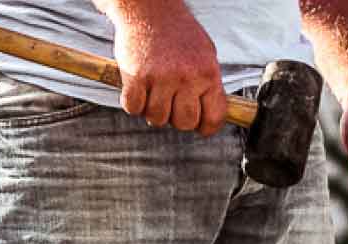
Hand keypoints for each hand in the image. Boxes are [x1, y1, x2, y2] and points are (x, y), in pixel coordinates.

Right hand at [111, 2, 226, 135]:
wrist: (150, 9)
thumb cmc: (178, 33)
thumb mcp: (205, 54)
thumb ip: (209, 84)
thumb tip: (212, 114)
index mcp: (208, 73)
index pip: (214, 117)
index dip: (206, 128)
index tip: (200, 128)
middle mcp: (187, 77)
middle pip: (184, 123)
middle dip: (176, 119)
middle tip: (171, 103)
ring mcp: (161, 77)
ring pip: (157, 118)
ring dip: (152, 110)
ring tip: (153, 92)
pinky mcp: (136, 76)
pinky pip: (133, 107)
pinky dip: (133, 103)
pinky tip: (137, 88)